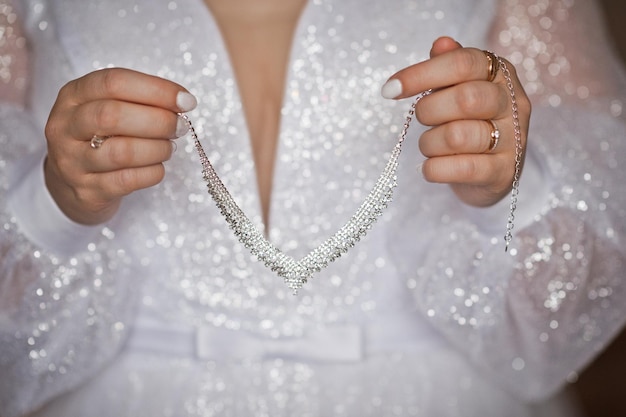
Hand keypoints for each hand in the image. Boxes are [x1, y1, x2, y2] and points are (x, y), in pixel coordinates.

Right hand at [44, 68, 196, 224]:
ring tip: (169, 148)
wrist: (68, 185)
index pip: (114, 82)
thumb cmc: (98, 138)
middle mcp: (65, 126)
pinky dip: (152, 172)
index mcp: (73, 95)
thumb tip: (182, 102)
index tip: (187, 101)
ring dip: (157, 148)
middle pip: (113, 115)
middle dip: (158, 120)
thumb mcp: (106, 109)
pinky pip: (128, 181)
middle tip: (180, 127)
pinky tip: (158, 167)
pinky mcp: (86, 191)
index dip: (156, 90)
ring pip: (122, 152)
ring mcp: (71, 161)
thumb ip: (138, 100)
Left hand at [381, 37, 530, 206]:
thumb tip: (441, 44)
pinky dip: (434, 169)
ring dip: (429, 143)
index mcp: (500, 73)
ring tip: (429, 145)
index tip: (390, 89)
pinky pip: (461, 168)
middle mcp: (513, 103)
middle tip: (422, 119)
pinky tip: (430, 167)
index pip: (462, 63)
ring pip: (458, 136)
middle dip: (429, 111)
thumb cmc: (468, 120)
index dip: (421, 74)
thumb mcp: (458, 87)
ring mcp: (512, 139)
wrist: (489, 171)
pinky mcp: (503, 172)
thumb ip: (448, 65)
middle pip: (465, 99)